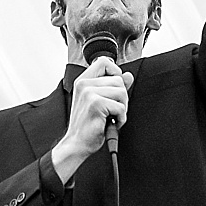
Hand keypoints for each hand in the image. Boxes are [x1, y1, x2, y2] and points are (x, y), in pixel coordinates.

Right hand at [53, 57, 131, 177]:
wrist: (77, 144)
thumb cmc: (88, 124)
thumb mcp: (101, 101)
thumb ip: (114, 87)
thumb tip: (128, 76)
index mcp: (83, 80)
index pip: (105, 62)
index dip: (115, 73)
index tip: (113, 89)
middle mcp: (84, 84)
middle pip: (118, 79)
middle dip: (122, 97)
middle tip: (112, 110)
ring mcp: (89, 93)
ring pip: (122, 92)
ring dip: (122, 108)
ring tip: (111, 117)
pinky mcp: (95, 104)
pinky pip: (121, 107)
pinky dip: (120, 118)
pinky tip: (110, 123)